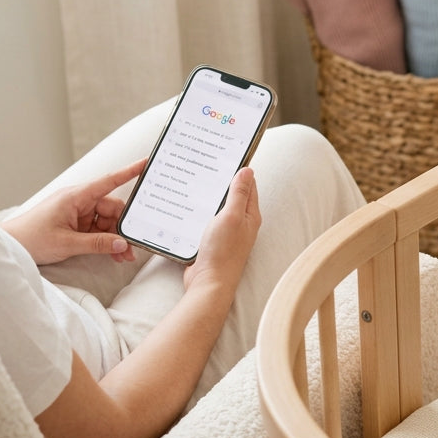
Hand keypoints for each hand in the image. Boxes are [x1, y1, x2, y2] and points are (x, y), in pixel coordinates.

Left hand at [1, 159, 146, 264]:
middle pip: (112, 209)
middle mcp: (79, 201)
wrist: (11, 246)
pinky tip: (113, 254)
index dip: (129, 172)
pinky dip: (107, 241)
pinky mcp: (76, 225)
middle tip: (132, 248)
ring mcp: (78, 213)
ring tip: (123, 256)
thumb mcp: (67, 243)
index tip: (146, 163)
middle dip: (124, 229)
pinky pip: (99, 230)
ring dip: (116, 239)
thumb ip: (97, 243)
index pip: (108, 181)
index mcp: (75, 197)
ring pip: (107, 222)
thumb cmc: (31, 238)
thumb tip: (122, 244)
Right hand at [183, 167, 260, 292]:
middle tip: (205, 164)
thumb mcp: (231, 217)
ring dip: (208, 196)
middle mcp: (241, 223)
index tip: (226, 155)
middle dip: (221, 180)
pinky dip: (199, 212)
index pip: (248, 185)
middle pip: (232, 195)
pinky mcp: (213, 241)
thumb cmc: (223, 251)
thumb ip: (239, 194)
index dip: (239, 169)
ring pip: (217, 208)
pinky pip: (206, 221)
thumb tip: (248, 170)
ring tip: (194, 180)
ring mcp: (227, 233)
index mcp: (250, 215)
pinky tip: (187, 205)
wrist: (209, 283)